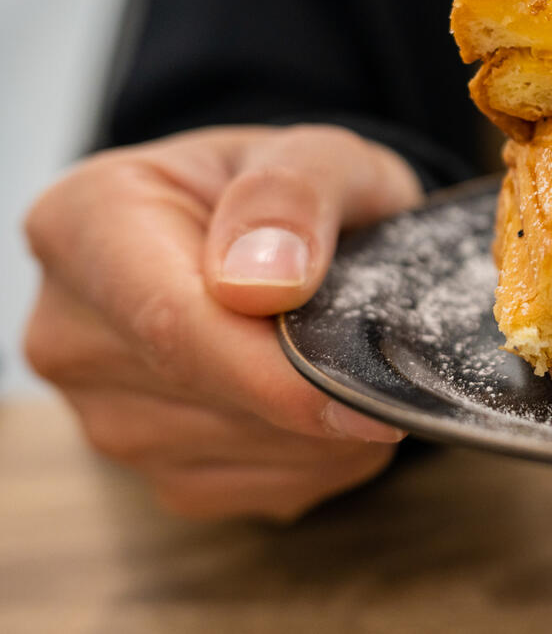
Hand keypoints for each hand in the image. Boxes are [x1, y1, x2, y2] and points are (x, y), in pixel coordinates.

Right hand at [24, 125, 423, 520]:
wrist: (283, 239)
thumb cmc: (295, 192)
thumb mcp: (315, 152)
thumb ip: (292, 195)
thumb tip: (263, 282)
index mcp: (85, 224)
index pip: (172, 324)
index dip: (277, 373)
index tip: (369, 396)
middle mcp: (70, 330)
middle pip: (210, 396)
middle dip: (320, 385)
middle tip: (392, 342)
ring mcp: (103, 412)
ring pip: (246, 452)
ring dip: (331, 426)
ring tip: (354, 354)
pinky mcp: (156, 472)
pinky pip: (265, 488)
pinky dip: (327, 457)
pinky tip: (334, 401)